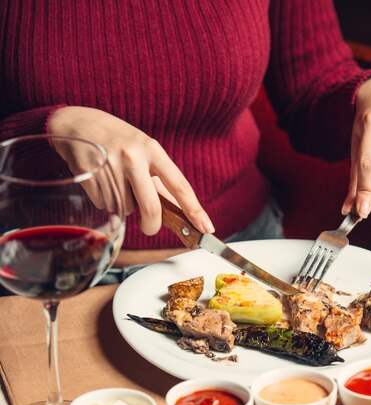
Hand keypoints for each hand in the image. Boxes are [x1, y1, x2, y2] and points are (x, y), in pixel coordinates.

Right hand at [48, 106, 213, 234]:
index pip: (180, 185)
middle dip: (151, 226)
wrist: (75, 123)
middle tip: (148, 227)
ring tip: (113, 180)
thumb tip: (178, 210)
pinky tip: (100, 181)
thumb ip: (159, 179)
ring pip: (125, 209)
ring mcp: (110, 166)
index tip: (207, 227)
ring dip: (122, 205)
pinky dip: (105, 202)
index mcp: (152, 149)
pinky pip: (105, 206)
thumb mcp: (142, 150)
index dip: (195, 210)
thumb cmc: (116, 140)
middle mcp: (133, 157)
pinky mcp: (89, 176)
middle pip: (151, 209)